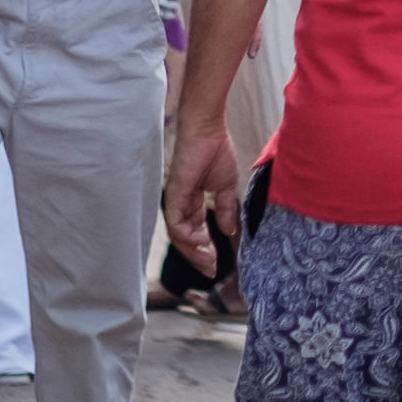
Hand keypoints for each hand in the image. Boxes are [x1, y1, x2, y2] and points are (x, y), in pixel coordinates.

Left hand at [164, 116, 246, 277]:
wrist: (209, 131)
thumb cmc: (216, 151)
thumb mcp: (224, 187)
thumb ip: (224, 210)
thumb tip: (228, 231)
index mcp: (192, 202)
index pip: (195, 232)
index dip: (204, 249)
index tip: (217, 264)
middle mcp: (180, 204)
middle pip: (184, 239)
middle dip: (198, 256)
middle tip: (211, 270)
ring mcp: (175, 200)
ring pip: (178, 235)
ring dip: (193, 250)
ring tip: (209, 260)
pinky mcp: (173, 194)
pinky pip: (175, 222)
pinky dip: (187, 236)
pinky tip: (203, 241)